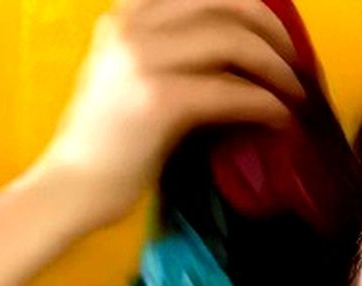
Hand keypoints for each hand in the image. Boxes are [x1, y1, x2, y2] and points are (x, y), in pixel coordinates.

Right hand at [27, 0, 310, 231]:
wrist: (67, 190)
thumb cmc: (102, 143)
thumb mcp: (127, 73)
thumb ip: (169, 47)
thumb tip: (238, 43)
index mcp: (125, 14)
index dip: (249, 4)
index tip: (274, 29)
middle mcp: (132, 26)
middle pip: (227, 3)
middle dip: (273, 28)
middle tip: (294, 60)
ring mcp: (144, 60)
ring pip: (234, 41)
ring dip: (276, 66)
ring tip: (293, 90)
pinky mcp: (159, 100)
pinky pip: (231, 91)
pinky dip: (264, 104)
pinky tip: (279, 118)